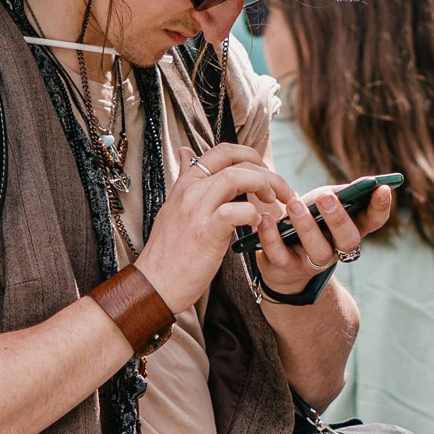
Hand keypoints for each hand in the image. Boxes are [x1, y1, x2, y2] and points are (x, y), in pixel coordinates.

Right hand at [136, 145, 290, 311]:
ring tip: (272, 202)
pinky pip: (234, 211)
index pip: (222, 151)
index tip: (263, 170)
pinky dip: (252, 214)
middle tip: (279, 191)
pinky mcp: (206, 233)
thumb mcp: (174, 206)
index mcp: (186, 184)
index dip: (249, 155)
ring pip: (236, 177)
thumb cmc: (169, 250)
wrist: (155, 282)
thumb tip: (187, 152)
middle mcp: (191, 191)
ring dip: (263, 185)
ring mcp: (197, 210)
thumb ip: (186, 179)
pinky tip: (256, 224)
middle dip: (266, 172)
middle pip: (235, 162)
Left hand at [252, 178, 398, 297]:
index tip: (383, 188)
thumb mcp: (324, 203)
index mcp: (351, 230)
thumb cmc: (308, 222)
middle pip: (348, 240)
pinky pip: (280, 255)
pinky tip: (266, 219)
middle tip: (326, 197)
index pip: (374, 222)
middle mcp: (337, 250)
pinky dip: (271, 237)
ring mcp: (313, 262)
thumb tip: (363, 182)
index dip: (381, 208)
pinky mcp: (286, 268)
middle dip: (339, 219)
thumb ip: (341, 194)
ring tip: (294, 205)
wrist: (281, 261)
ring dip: (306, 227)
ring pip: (317, 251)